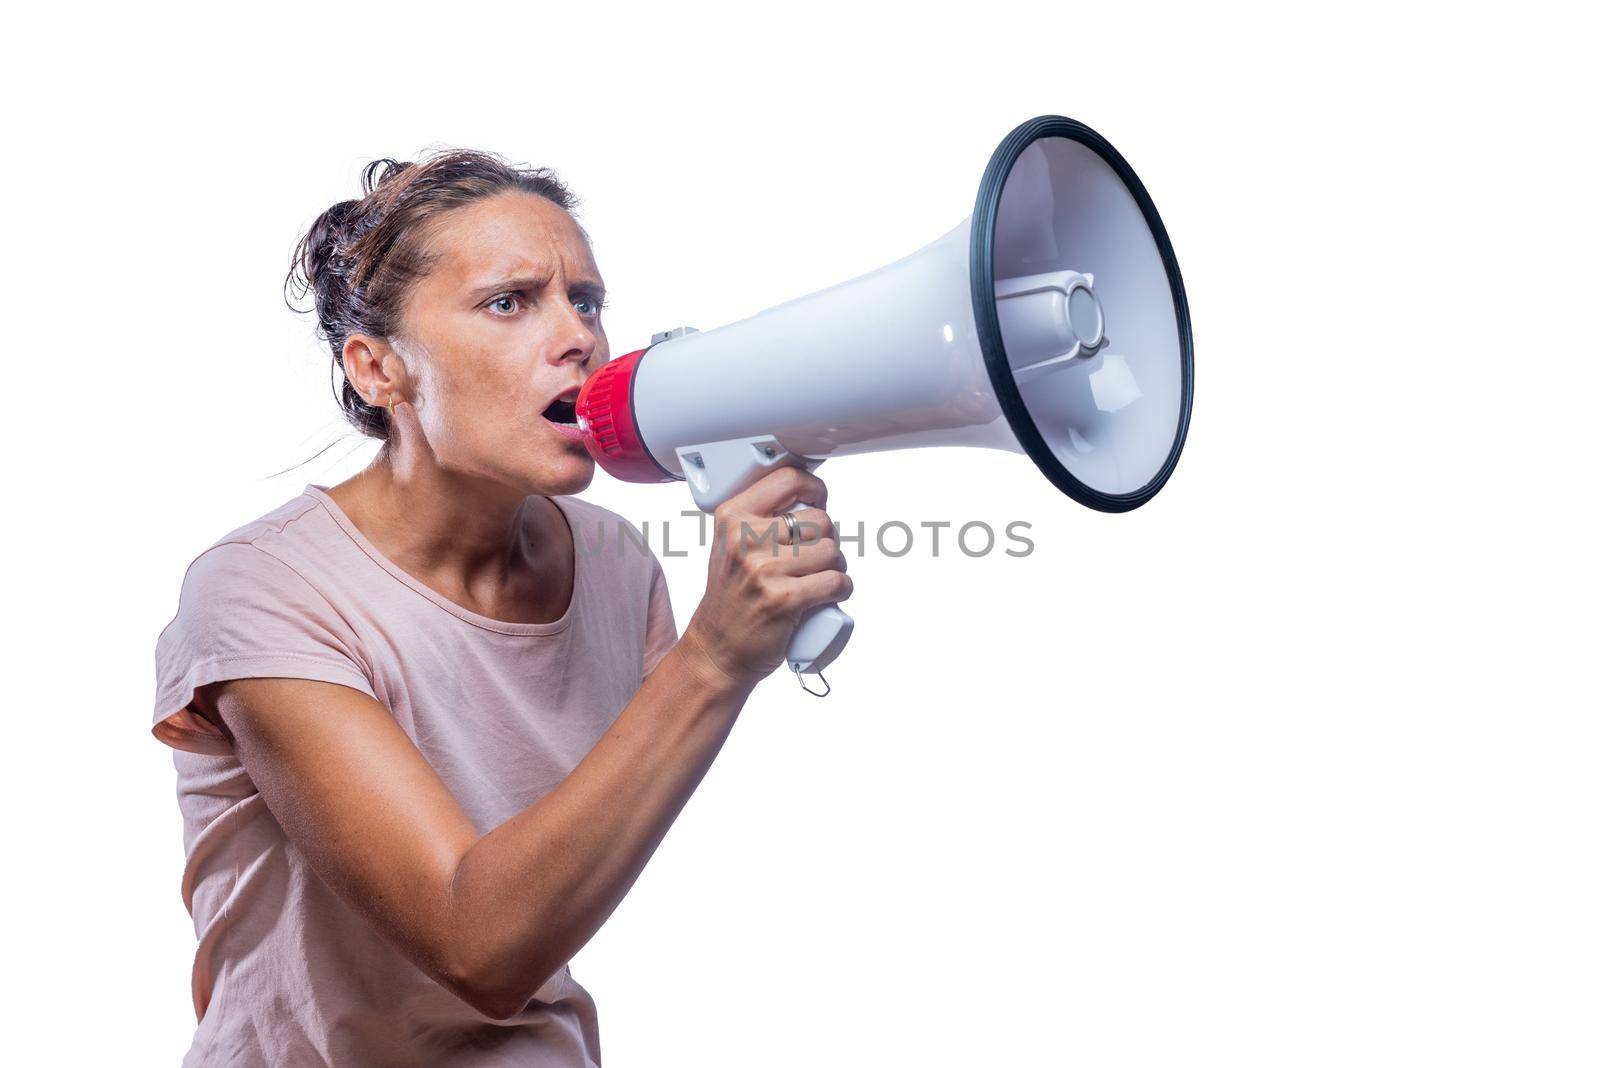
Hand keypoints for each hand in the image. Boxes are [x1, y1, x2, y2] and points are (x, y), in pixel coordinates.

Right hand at [679, 466, 852, 689]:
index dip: (815, 490)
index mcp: (732, 518)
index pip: (788, 479)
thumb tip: (811, 499)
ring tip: (816, 579)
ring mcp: (762, 570)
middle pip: (820, 520)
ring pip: (833, 551)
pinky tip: (827, 595)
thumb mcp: (731, 546)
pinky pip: (836, 581)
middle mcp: (744, 539)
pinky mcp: (783, 599)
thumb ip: (761, 518)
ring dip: (836, 567)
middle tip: (812, 560)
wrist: (717, 649)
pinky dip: (841, 589)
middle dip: (827, 540)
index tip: (818, 502)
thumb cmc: (732, 598)